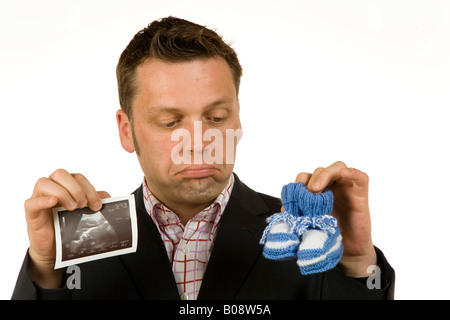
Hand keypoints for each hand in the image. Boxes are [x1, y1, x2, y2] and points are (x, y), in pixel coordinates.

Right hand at [24, 169, 109, 287]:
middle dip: (76, 188)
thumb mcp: (85, 212)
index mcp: (65, 185)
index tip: (97, 204)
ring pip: (44, 183)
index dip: (89, 188)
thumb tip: (107, 197)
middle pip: (60, 174)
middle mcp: (51, 187)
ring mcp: (39, 198)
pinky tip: (53, 202)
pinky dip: (43, 200)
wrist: (55, 248)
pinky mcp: (31, 212)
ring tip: (72, 208)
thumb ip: (94, 202)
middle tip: (83, 205)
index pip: (77, 177)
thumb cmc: (68, 226)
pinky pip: (31, 202)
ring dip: (62, 193)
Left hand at [293, 161, 376, 276]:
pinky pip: (361, 178)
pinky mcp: (361, 194)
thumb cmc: (330, 234)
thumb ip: (299, 213)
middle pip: (320, 170)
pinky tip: (346, 173)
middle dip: (310, 179)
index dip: (298, 183)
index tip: (293, 197)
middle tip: (306, 194)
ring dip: (325, 175)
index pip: (306, 176)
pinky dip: (353, 173)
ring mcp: (347, 188)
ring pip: (337, 167)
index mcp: (318, 191)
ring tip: (316, 189)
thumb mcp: (310, 222)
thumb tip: (283, 209)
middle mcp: (332, 186)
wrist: (349, 251)